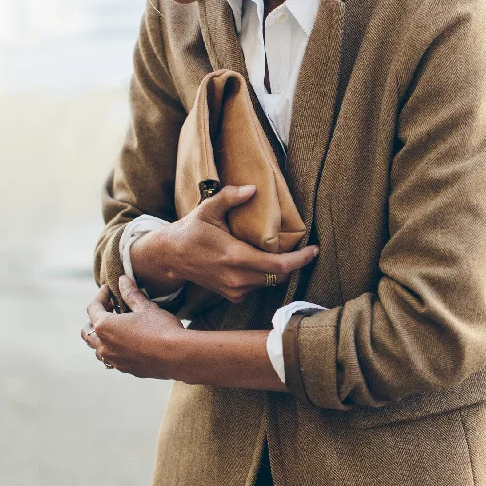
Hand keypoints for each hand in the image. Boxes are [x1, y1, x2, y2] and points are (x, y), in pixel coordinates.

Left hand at [81, 278, 185, 379]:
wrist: (176, 355)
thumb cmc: (161, 329)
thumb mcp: (146, 307)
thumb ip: (131, 294)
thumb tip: (123, 280)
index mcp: (105, 327)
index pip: (93, 309)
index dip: (100, 296)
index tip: (108, 289)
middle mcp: (104, 346)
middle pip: (87, 332)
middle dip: (94, 319)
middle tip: (110, 309)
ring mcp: (114, 360)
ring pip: (98, 349)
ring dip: (102, 337)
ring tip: (117, 328)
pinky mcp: (126, 369)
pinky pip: (113, 359)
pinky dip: (115, 349)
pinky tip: (129, 343)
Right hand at [156, 185, 318, 303]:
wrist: (170, 257)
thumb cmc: (191, 231)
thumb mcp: (207, 209)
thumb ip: (230, 197)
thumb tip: (252, 189)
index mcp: (235, 257)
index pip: (278, 265)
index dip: (300, 259)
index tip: (314, 250)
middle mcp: (237, 278)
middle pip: (279, 276)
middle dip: (295, 264)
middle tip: (305, 250)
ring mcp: (234, 290)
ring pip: (269, 282)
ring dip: (279, 270)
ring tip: (285, 253)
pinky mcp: (232, 296)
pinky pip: (258, 287)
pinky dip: (265, 276)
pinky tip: (263, 262)